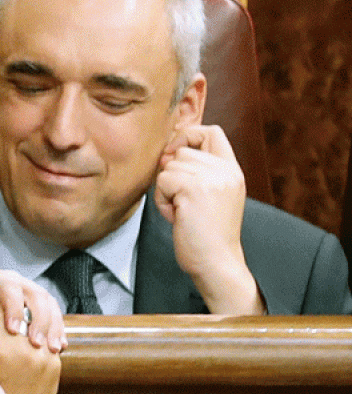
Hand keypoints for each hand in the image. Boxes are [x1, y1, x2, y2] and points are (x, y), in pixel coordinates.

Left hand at [0, 268, 64, 352]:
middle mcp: (16, 281)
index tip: (13, 330)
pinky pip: (55, 313)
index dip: (13, 308)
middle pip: (35, 295)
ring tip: (52, 349)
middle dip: (38, 321)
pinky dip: (58, 330)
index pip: (8, 288)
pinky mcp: (40, 303)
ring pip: (49, 304)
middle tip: (36, 344)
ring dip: (53, 327)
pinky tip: (60, 346)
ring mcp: (30, 290)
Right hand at [0, 292, 59, 393]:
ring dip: (25, 320)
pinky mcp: (55, 364)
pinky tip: (27, 345)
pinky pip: (46, 339)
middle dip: (5, 309)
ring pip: (34, 321)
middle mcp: (22, 348)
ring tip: (14, 328)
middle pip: (15, 311)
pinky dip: (37, 337)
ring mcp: (42, 356)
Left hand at [155, 125, 262, 313]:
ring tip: (182, 211)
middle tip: (183, 202)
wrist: (217, 262)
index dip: (188, 137)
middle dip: (172, 175)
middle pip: (182, 151)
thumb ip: (198, 172)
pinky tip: (177, 216)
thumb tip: (166, 154)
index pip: (211, 131)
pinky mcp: (195, 189)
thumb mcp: (211, 196)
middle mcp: (226, 170)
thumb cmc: (207, 234)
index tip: (175, 157)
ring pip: (169, 167)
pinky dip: (162, 200)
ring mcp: (212, 178)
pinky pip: (162, 181)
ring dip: (166, 190)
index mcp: (233, 170)